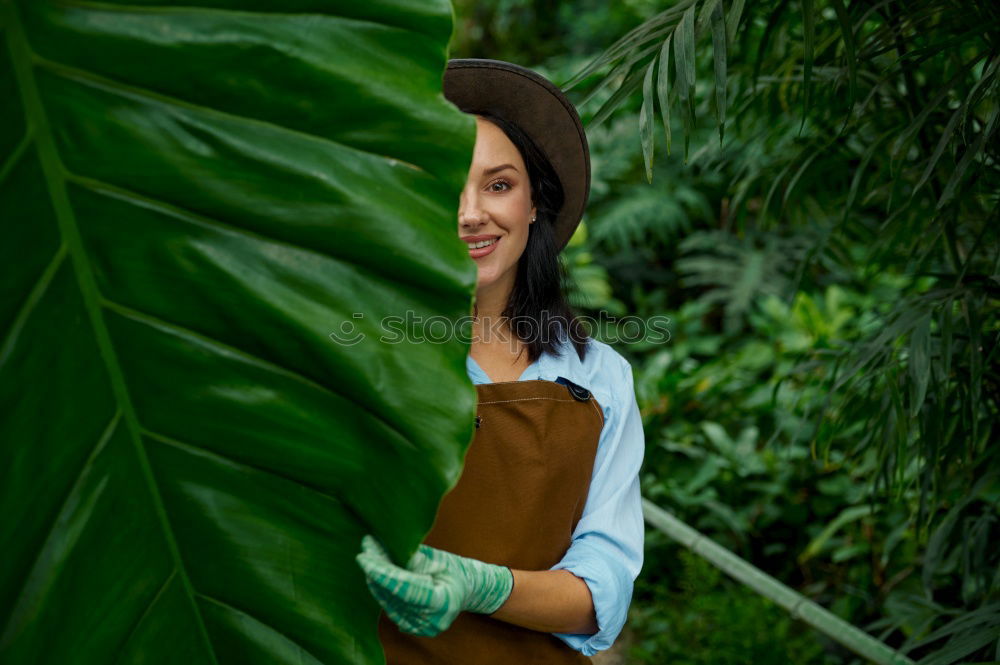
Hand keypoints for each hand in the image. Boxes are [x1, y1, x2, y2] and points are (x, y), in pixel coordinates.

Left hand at [355, 535, 513, 636]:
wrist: (465, 590)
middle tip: (366, 547)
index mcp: (443, 602)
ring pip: (388, 602)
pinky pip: (390, 607)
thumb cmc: (453, 569)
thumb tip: (383, 546)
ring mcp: (421, 628)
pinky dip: (381, 589)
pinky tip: (375, 571)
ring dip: (375, 578)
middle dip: (376, 570)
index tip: (364, 556)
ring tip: (369, 554)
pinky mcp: (412, 629)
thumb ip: (413, 558)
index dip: (382, 572)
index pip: (405, 588)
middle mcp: (431, 621)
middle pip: (393, 595)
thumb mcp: (438, 559)